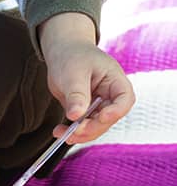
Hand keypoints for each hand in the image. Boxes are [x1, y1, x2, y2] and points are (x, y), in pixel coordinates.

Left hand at [39, 12, 135, 143]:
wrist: (61, 50)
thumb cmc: (72, 55)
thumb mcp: (73, 72)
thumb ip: (76, 93)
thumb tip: (75, 115)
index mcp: (115, 81)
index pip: (125, 99)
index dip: (116, 111)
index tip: (102, 117)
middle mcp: (110, 96)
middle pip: (109, 118)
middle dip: (92, 127)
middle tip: (74, 131)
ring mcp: (98, 105)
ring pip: (95, 126)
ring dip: (80, 133)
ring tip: (61, 134)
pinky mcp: (86, 111)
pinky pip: (83, 125)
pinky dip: (72, 131)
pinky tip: (60, 132)